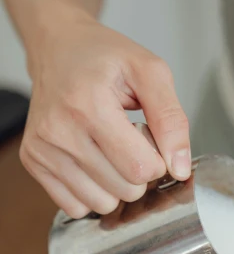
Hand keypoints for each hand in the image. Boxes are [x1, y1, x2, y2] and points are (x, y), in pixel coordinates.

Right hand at [20, 11, 189, 217]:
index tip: (149, 137)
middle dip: (139, 172)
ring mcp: (42, 148)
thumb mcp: (150, 72)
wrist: (58, 47)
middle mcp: (59, 130)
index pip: (140, 168)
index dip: (158, 160)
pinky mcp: (33, 161)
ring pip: (102, 205)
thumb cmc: (104, 57)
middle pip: (125, 190)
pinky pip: (76, 206)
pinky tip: (92, 162)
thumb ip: (172, 120)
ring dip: (116, 185)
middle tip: (129, 140)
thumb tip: (180, 168)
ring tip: (110, 149)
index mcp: (89, 105)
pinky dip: (92, 191)